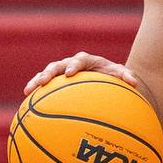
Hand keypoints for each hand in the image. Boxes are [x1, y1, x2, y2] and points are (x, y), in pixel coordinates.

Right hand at [23, 52, 140, 95]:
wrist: (104, 77)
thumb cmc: (113, 76)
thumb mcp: (120, 74)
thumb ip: (126, 76)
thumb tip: (135, 82)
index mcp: (85, 60)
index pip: (78, 60)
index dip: (73, 66)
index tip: (70, 73)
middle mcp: (70, 63)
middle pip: (57, 65)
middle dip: (50, 73)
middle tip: (44, 81)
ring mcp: (60, 72)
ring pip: (46, 74)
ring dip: (37, 81)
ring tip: (28, 91)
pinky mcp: (55, 82)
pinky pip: (44, 87)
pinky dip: (35, 91)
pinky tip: (27, 102)